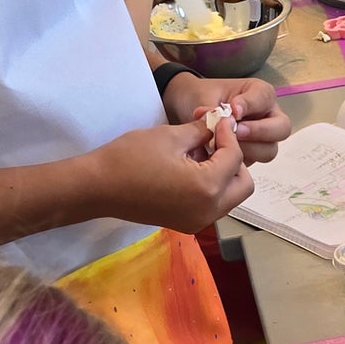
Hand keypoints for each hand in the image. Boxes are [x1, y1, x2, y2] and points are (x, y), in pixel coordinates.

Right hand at [84, 115, 251, 232]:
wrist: (101, 188)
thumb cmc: (131, 158)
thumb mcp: (170, 136)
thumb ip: (202, 131)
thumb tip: (220, 123)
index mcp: (206, 188)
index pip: (235, 158)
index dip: (229, 134)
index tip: (217, 120)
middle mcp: (209, 211)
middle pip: (243, 184)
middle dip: (234, 159)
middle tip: (213, 139)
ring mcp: (200, 221)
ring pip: (230, 196)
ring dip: (223, 173)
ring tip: (199, 151)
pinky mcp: (189, 224)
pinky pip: (213, 204)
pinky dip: (211, 186)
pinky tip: (191, 167)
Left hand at [163, 73, 291, 163]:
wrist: (191, 110)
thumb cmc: (203, 97)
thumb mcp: (205, 97)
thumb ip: (212, 108)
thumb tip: (214, 120)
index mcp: (260, 93)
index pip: (265, 98)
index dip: (251, 105)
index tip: (234, 109)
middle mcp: (268, 116)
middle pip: (281, 128)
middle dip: (260, 132)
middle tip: (238, 132)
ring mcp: (263, 138)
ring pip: (269, 150)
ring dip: (250, 149)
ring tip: (227, 144)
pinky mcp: (254, 155)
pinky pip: (254, 162)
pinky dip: (239, 160)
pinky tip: (223, 154)